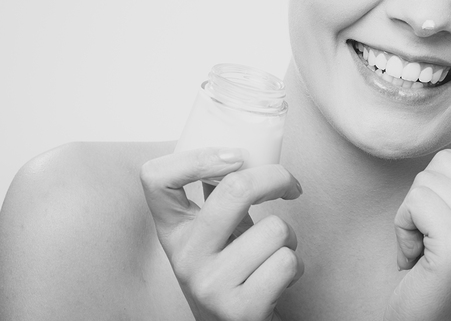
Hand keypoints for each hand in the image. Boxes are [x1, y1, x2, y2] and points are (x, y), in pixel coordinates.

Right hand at [140, 148, 303, 320]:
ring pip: (275, 228)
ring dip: (289, 236)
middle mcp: (183, 257)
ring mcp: (210, 285)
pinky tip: (278, 276)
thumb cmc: (230, 271)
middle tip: (288, 184)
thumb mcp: (212, 234)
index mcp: (172, 230)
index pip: (155, 177)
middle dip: (276, 177)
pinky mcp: (240, 310)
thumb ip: (216, 196)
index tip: (235, 156)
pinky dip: (295, 265)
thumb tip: (242, 145)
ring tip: (273, 251)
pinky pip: (287, 261)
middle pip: (235, 189)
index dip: (197, 156)